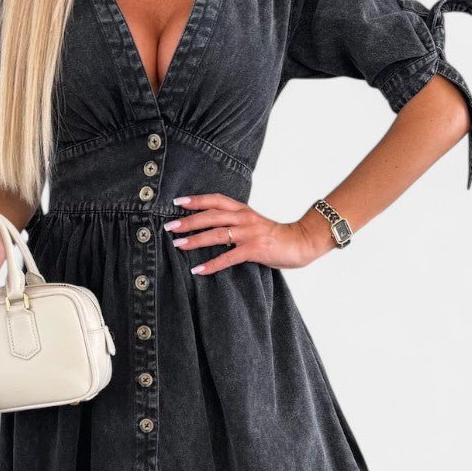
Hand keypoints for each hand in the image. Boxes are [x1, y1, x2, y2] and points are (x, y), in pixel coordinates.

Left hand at [164, 193, 334, 274]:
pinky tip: (198, 270)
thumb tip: (212, 229)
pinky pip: (228, 257)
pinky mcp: (254, 249)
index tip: (177, 202)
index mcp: (243, 210)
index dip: (197, 200)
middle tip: (169, 227)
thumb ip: (235, 223)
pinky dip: (212, 264)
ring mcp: (249, 233)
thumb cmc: (276, 236)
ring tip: (178, 245)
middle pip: (211, 215)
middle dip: (188, 221)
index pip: (216, 200)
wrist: (302, 242)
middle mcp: (244, 218)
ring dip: (195, 240)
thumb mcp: (253, 224)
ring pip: (216, 234)